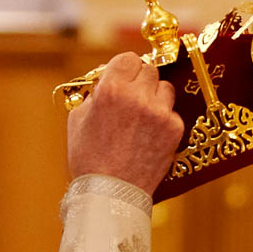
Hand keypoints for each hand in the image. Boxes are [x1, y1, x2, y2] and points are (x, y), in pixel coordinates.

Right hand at [66, 53, 185, 194]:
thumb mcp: (78, 118)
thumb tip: (107, 75)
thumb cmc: (89, 157)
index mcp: (111, 89)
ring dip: (155, 97)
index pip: (128, 59)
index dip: (125, 68)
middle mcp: (138, 96)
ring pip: (165, 88)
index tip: (124, 77)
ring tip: (142, 117)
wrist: (110, 193)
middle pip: (149, 70)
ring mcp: (159, 113)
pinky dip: (163, 119)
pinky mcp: (174, 129)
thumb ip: (94, 92)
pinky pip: (172, 112)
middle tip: (133, 96)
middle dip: (140, 81)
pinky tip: (150, 135)